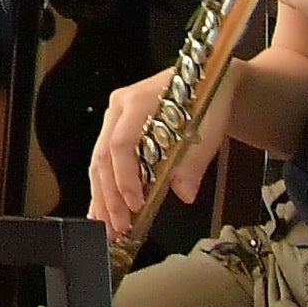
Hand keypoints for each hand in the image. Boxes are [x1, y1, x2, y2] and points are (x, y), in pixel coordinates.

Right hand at [87, 65, 228, 240]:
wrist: (209, 80)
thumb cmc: (208, 101)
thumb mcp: (208, 129)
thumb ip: (193, 161)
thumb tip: (183, 193)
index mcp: (137, 102)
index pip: (121, 144)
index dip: (125, 178)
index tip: (135, 205)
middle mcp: (118, 109)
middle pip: (103, 156)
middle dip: (108, 196)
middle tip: (116, 226)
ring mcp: (114, 118)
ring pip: (98, 162)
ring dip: (102, 196)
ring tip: (105, 225)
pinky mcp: (116, 130)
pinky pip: (104, 161)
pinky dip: (104, 188)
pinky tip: (100, 209)